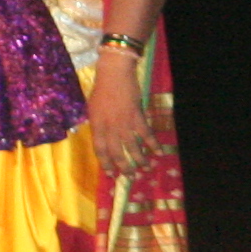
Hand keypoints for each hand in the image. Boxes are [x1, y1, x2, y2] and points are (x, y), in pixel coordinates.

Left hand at [87, 54, 154, 178]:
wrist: (113, 74)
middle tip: (130, 177)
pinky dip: (153, 144)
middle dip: (123, 166)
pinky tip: (158, 152)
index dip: (106, 163)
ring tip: (145, 169)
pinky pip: (146, 134)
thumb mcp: (92, 108)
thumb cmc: (101, 89)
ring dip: (139, 159)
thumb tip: (98, 135)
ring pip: (132, 147)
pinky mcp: (137, 116)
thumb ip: (96, 124)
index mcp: (96, 125)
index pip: (100, 150)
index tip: (110, 173)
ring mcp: (124, 123)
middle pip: (116, 152)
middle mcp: (110, 127)